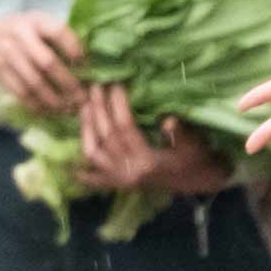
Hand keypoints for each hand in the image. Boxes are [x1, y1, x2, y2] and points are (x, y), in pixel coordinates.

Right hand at [0, 8, 89, 116]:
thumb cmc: (24, 31)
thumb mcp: (40, 24)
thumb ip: (60, 37)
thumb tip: (87, 63)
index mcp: (35, 20)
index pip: (58, 32)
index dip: (74, 49)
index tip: (86, 65)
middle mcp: (19, 34)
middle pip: (47, 62)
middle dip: (67, 83)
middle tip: (81, 98)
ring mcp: (5, 52)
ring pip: (33, 82)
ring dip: (53, 99)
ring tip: (68, 108)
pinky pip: (19, 92)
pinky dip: (36, 104)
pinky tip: (48, 110)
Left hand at [74, 85, 232, 201]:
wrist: (199, 182)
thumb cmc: (197, 158)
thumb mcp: (194, 144)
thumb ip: (180, 134)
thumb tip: (167, 120)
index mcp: (148, 161)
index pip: (125, 128)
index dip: (117, 105)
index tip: (115, 85)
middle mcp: (129, 172)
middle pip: (106, 137)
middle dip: (98, 110)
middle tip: (94, 87)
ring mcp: (121, 180)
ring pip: (93, 153)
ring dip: (86, 129)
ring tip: (84, 107)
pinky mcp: (119, 185)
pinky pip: (95, 180)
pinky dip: (83, 172)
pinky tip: (71, 163)